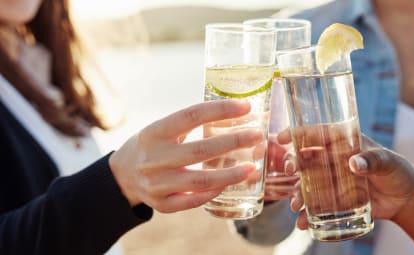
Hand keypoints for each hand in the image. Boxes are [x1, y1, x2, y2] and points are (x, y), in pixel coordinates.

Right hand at [109, 100, 262, 212]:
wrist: (123, 175)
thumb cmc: (152, 146)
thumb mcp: (162, 129)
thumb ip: (190, 123)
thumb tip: (235, 112)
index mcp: (154, 132)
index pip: (191, 116)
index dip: (220, 110)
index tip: (246, 107)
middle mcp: (154, 158)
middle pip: (201, 150)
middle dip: (234, 141)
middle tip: (258, 136)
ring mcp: (157, 184)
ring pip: (200, 181)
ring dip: (231, 174)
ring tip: (253, 167)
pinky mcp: (161, 204)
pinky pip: (193, 201)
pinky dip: (214, 192)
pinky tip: (230, 184)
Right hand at [287, 135, 413, 228]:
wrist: (404, 199)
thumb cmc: (397, 171)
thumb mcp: (389, 162)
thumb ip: (374, 160)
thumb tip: (354, 163)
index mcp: (342, 143)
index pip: (317, 134)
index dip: (297, 134)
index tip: (282, 138)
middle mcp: (331, 160)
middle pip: (305, 159)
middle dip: (293, 164)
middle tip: (291, 171)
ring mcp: (330, 181)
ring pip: (305, 185)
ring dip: (296, 194)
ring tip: (296, 205)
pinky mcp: (333, 200)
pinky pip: (315, 207)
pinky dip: (306, 216)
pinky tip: (302, 223)